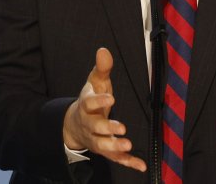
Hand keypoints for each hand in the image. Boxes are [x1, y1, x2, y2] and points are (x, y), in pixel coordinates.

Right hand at [63, 48, 145, 171]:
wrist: (74, 125)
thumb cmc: (90, 100)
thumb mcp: (95, 82)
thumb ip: (102, 68)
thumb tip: (104, 50)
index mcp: (86, 106)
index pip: (90, 103)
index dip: (99, 100)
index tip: (111, 97)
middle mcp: (89, 124)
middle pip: (96, 127)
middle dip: (107, 128)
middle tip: (121, 127)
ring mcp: (96, 139)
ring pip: (103, 145)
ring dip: (115, 147)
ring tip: (127, 145)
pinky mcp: (105, 151)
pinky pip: (116, 159)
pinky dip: (128, 162)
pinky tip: (141, 165)